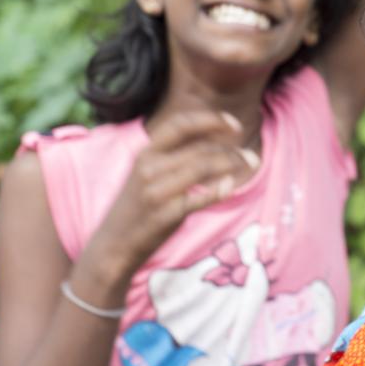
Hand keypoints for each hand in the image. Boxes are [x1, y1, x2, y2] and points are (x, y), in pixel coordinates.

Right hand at [78, 111, 257, 288]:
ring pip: (203, 167)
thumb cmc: (138, 206)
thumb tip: (214, 136)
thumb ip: (174, 154)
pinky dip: (219, 189)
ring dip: (233, 163)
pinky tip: (231, 186)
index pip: (181, 124)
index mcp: (146, 152)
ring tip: (251, 164)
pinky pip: (199, 197)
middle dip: (231, 149)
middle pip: (200, 148)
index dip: (211, 120)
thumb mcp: (148, 172)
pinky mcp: (164, 214)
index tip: (235, 124)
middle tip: (251, 155)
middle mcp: (149, 167)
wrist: (113, 245)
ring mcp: (156, 191)